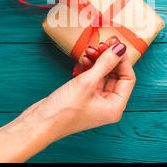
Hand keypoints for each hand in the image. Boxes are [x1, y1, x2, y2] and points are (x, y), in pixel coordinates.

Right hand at [21, 36, 135, 140]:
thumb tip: (120, 48)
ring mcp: (96, 101)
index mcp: (115, 106)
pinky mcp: (84, 96)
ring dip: (98, 61)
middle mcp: (108, 105)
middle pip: (116, 75)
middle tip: (102, 43)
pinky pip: (92, 78)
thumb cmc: (64, 111)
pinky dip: (89, 67)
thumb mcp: (87, 82)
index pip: (128, 78)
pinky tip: (83, 59)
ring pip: (103, 75)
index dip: (123, 60)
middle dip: (109, 58)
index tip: (115, 44)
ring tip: (89, 50)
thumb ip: (105, 63)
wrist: (39, 122)